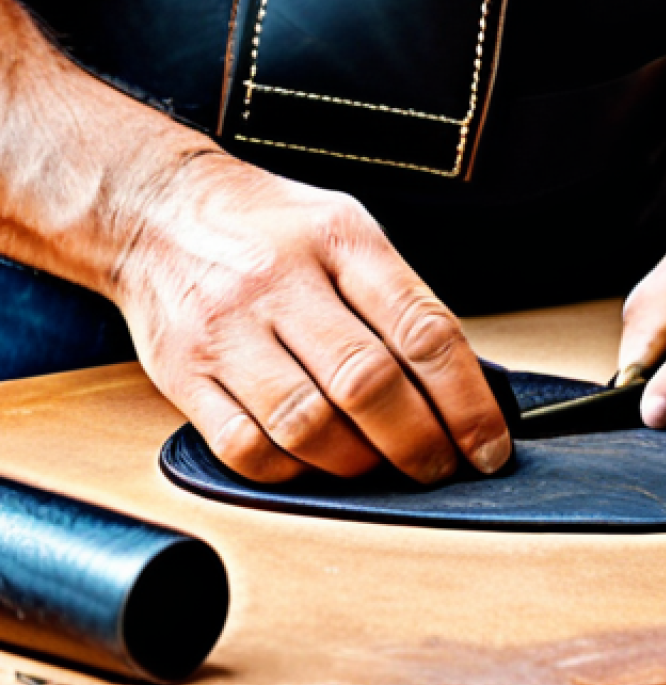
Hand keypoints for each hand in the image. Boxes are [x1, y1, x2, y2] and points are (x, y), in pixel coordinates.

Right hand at [112, 153, 509, 482]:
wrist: (159, 211)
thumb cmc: (271, 227)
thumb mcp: (347, 230)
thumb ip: (399, 297)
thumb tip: (460, 385)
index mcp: (340, 239)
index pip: (422, 329)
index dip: (466, 400)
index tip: (488, 443)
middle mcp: (281, 281)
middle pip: (367, 384)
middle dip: (419, 443)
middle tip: (441, 465)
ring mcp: (227, 329)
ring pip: (307, 426)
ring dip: (359, 464)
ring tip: (381, 465)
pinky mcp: (182, 373)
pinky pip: (245, 449)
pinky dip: (293, 472)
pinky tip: (314, 463)